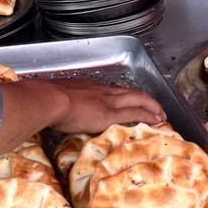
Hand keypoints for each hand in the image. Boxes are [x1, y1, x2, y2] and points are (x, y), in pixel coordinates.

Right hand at [43, 78, 166, 133]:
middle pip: (131, 92)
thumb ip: (62, 105)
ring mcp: (108, 101)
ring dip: (152, 106)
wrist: (49, 99)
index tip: (131, 103)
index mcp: (90, 88)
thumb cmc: (46, 100)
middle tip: (156, 107)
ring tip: (160, 114)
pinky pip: (135, 112)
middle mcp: (103, 91)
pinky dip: (147, 115)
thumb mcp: (57, 98)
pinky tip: (155, 119)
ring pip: (138, 99)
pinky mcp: (110, 114)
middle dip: (146, 99)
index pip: (114, 91)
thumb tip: (56, 112)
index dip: (125, 97)